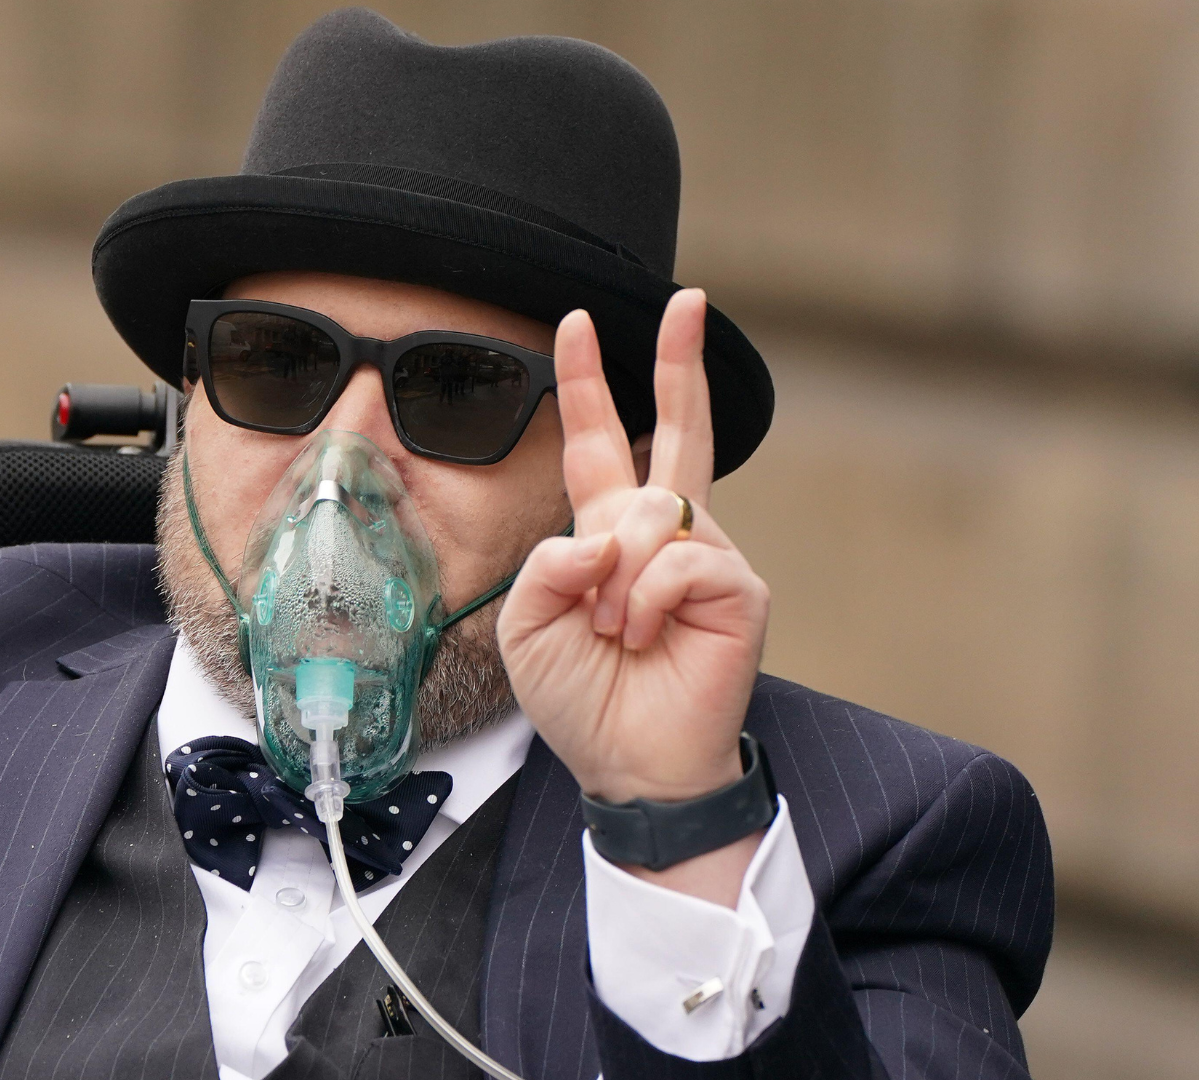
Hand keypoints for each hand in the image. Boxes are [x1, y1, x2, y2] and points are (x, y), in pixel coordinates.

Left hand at [498, 290, 769, 811]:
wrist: (629, 766)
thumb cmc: (582, 698)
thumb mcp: (525, 626)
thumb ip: (544, 564)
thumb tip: (602, 533)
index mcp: (607, 535)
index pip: (596, 445)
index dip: (584, 385)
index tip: (575, 322)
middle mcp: (663, 534)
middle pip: (676, 430)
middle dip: (679, 363)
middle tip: (688, 300)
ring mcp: (708, 557)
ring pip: (655, 511)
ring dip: (617, 576)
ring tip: (617, 632)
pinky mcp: (740, 589)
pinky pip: (682, 560)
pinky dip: (648, 599)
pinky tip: (648, 635)